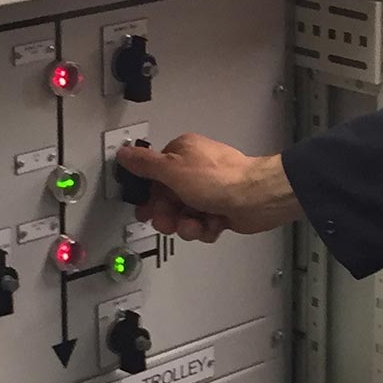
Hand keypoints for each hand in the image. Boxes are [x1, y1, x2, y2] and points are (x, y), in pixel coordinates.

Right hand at [114, 136, 300, 241]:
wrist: (257, 199)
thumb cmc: (221, 180)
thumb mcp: (173, 170)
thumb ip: (146, 164)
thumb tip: (125, 153)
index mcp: (183, 153)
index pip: (154, 176)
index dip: (150, 196)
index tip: (148, 208)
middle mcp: (196, 170)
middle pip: (167, 199)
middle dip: (168, 215)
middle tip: (171, 221)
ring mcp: (209, 191)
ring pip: (184, 215)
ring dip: (187, 225)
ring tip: (197, 223)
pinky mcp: (220, 209)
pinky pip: (201, 225)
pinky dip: (205, 229)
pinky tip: (212, 224)